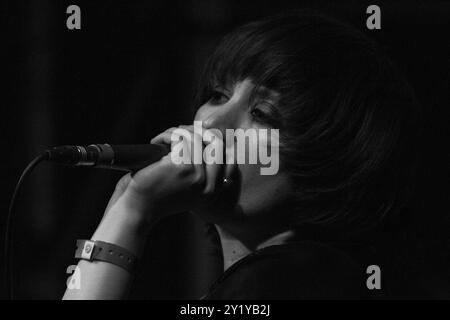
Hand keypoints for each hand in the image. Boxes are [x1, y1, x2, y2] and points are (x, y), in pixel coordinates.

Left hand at [103, 125, 235, 231]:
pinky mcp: (183, 165)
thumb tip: (209, 138)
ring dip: (177, 132)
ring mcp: (198, 176)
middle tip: (178, 133)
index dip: (216, 142)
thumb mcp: (184, 186)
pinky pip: (180, 137)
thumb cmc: (155, 195)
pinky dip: (166, 135)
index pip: (229, 160)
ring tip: (162, 140)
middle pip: (217, 144)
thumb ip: (200, 170)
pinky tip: (156, 142)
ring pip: (196, 137)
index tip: (199, 135)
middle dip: (198, 132)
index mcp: (212, 192)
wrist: (136, 210)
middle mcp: (209, 186)